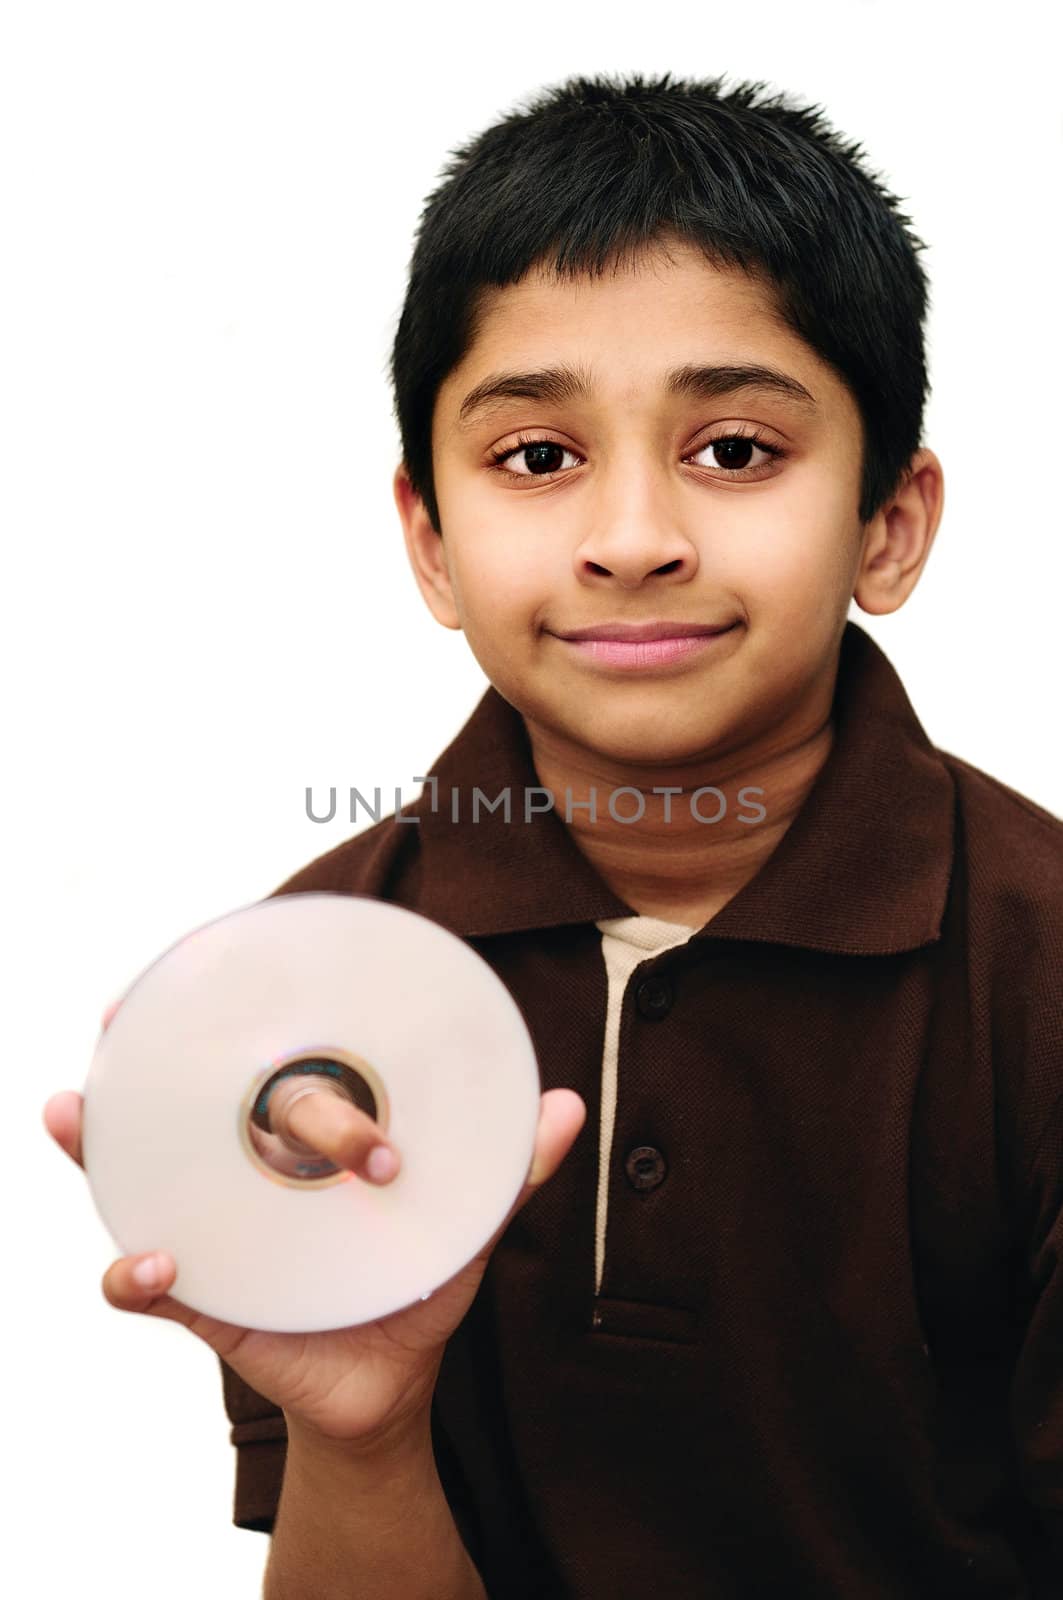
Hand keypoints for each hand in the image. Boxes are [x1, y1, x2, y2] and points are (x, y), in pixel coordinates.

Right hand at [43, 997, 584, 1448]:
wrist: (390, 1384)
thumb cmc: (413, 1283)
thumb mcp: (465, 1223)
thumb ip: (510, 1169)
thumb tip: (569, 1105)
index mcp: (301, 1142)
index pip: (261, 1068)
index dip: (226, 1018)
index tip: (201, 970)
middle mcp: (246, 1173)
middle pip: (197, 1108)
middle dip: (170, 1069)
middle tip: (156, 1042)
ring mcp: (217, 1231)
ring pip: (140, 1175)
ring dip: (97, 1143)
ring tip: (72, 1112)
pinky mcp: (203, 1300)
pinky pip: (148, 1287)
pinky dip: (136, 1274)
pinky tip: (148, 1263)